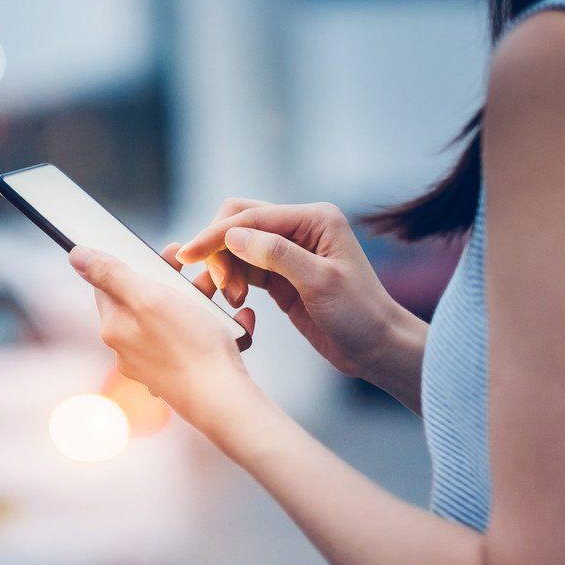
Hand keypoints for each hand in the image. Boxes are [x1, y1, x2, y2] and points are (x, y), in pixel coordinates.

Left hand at [68, 243, 258, 434]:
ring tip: (219, 293)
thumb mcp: (148, 298)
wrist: (224, 400)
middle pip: (145, 300)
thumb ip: (111, 275)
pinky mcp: (181, 373)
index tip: (162, 254)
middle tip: (196, 270)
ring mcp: (156, 363)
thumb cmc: (189, 348)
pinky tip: (232, 321)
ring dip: (198, 300)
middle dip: (173, 281)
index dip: (135, 263)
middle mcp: (130, 348)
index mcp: (115, 328)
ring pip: (174, 318)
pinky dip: (214, 325)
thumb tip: (76, 256)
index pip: (110, 285)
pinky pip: (196, 339)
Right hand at [177, 199, 407, 377]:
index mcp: (315, 218)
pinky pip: (245, 268)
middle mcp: (301, 227)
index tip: (187, 255)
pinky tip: (234, 302)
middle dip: (219, 250)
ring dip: (225, 270)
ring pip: (238, 247)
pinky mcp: (282, 276)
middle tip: (216, 285)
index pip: (252, 216)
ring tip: (231, 300)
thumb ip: (277, 255)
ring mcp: (290, 251)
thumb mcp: (320, 282)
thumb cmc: (359, 314)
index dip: (216, 234)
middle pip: (240, 222)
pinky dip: (233, 281)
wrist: (377, 348)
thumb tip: (232, 235)